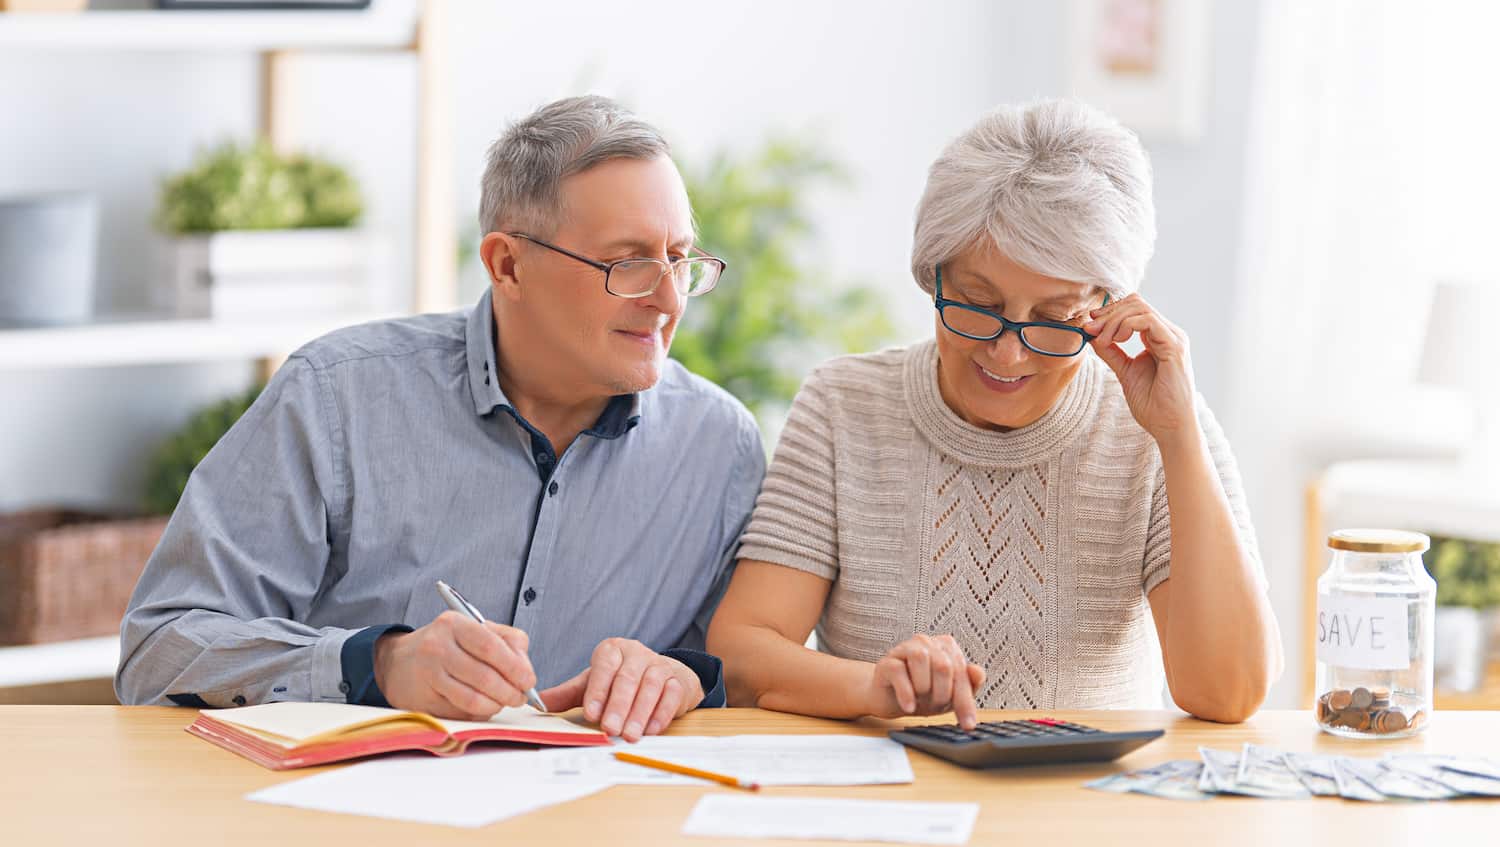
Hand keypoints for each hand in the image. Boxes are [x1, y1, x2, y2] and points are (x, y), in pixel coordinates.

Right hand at [372, 611, 536, 720]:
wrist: (399, 663)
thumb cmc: (448, 645)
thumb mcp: (474, 630)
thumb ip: (507, 641)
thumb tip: (526, 669)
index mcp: (454, 624)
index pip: (490, 646)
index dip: (515, 667)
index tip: (529, 681)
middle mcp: (437, 647)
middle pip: (484, 676)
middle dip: (510, 691)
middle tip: (520, 698)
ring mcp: (428, 675)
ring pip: (473, 699)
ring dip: (496, 705)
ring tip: (503, 702)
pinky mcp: (423, 700)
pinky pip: (460, 712)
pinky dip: (479, 713)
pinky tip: (483, 707)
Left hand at [538, 638, 703, 741]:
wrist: (664, 674)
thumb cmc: (622, 680)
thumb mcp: (594, 683)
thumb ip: (568, 694)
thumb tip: (537, 704)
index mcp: (612, 650)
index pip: (604, 667)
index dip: (598, 691)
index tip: (591, 713)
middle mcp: (636, 654)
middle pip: (627, 679)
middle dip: (618, 706)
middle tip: (610, 729)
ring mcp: (659, 665)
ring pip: (650, 687)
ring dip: (639, 713)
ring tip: (630, 735)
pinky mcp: (677, 681)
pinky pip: (671, 695)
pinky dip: (661, 714)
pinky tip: (651, 729)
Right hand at [866, 634, 985, 729]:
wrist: (891, 701)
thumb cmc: (923, 694)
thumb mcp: (950, 695)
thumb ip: (968, 684)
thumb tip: (978, 672)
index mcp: (946, 647)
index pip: (962, 671)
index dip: (965, 701)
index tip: (968, 725)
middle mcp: (926, 642)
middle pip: (943, 665)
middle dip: (942, 693)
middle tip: (935, 705)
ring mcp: (905, 649)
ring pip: (921, 659)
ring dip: (923, 687)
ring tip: (920, 699)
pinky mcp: (887, 662)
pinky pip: (898, 671)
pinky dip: (906, 692)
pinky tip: (909, 706)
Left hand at [1083, 293, 1198, 441]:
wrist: (1170, 427)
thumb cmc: (1153, 404)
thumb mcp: (1125, 372)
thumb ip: (1112, 352)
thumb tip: (1093, 336)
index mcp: (1159, 337)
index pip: (1134, 309)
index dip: (1109, 312)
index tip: (1089, 325)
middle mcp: (1168, 333)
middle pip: (1136, 303)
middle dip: (1108, 313)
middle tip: (1090, 328)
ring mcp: (1173, 338)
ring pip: (1140, 308)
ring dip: (1113, 320)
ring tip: (1101, 340)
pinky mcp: (1174, 347)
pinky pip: (1147, 321)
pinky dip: (1124, 326)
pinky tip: (1114, 341)